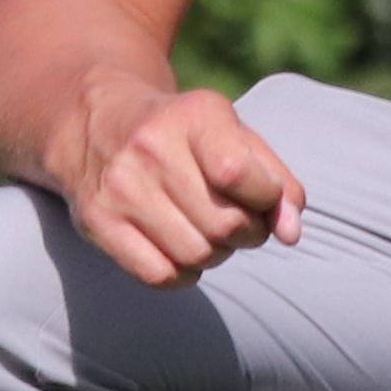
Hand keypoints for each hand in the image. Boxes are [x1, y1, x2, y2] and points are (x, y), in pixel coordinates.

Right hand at [52, 82, 307, 287]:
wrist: (97, 123)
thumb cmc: (186, 136)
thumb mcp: (235, 136)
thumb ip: (276, 182)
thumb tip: (292, 234)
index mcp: (193, 115)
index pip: (239, 174)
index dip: (266, 198)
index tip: (259, 194)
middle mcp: (150, 147)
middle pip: (224, 224)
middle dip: (246, 233)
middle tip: (237, 220)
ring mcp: (120, 186)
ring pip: (195, 255)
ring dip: (215, 254)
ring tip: (207, 232)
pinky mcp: (98, 221)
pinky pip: (160, 275)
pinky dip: (182, 274)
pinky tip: (179, 248)